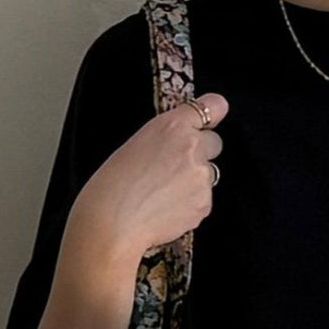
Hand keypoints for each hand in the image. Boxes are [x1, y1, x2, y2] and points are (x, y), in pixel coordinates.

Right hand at [67, 91, 229, 271]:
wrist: (114, 222)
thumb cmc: (113, 185)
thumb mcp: (137, 143)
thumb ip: (167, 138)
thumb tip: (182, 142)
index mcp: (172, 126)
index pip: (213, 106)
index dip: (213, 112)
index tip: (211, 116)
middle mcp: (192, 148)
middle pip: (215, 143)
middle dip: (201, 152)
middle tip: (176, 166)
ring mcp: (201, 177)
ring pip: (209, 174)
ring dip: (195, 180)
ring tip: (166, 192)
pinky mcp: (204, 204)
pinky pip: (204, 200)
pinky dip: (191, 204)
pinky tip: (167, 208)